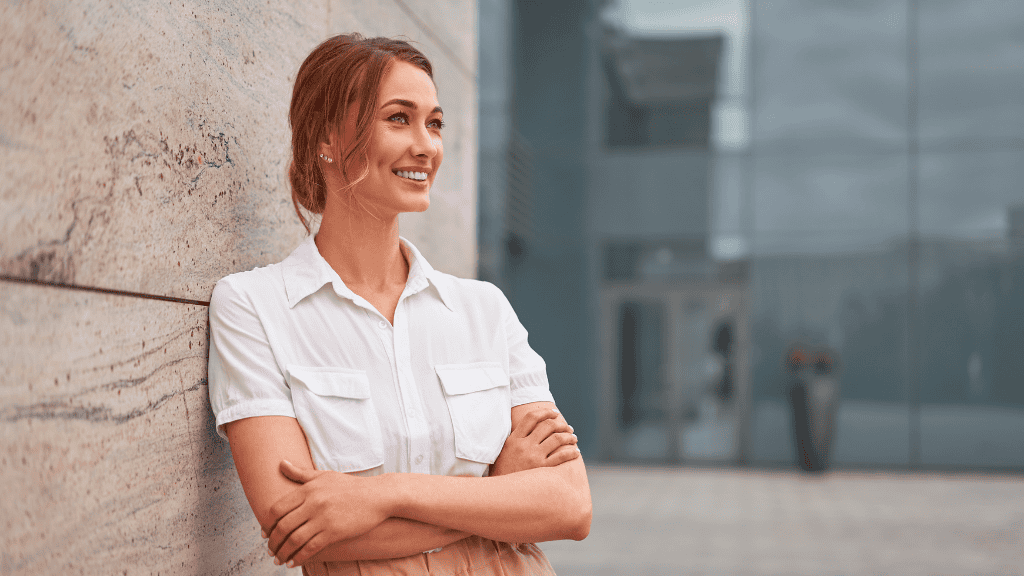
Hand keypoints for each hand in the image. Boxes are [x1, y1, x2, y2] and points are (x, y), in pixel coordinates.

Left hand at [263, 460, 389, 567]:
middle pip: (283, 526)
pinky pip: (310, 548)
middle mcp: (313, 503)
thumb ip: (300, 473)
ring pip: (294, 540)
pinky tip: (293, 562)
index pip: (277, 508)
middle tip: (271, 550)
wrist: (377, 496)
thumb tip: (281, 463)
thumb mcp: (324, 475)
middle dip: (273, 542)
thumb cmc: (350, 486)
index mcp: (308, 489)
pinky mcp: (334, 532)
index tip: (265, 533)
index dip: (267, 523)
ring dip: (283, 552)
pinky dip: (298, 557)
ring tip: (279, 559)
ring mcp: (323, 518)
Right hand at [490, 408, 579, 476]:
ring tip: (574, 438)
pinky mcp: (542, 470)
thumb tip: (530, 426)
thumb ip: (516, 438)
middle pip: (547, 426)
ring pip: (557, 439)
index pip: (532, 417)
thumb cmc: (503, 473)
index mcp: (514, 439)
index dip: (545, 412)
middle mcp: (524, 446)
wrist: (501, 494)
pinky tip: (576, 452)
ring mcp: (534, 457)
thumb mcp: (504, 452)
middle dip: (561, 424)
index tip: (554, 413)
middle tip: (568, 427)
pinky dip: (571, 452)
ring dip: (569, 436)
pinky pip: (562, 456)